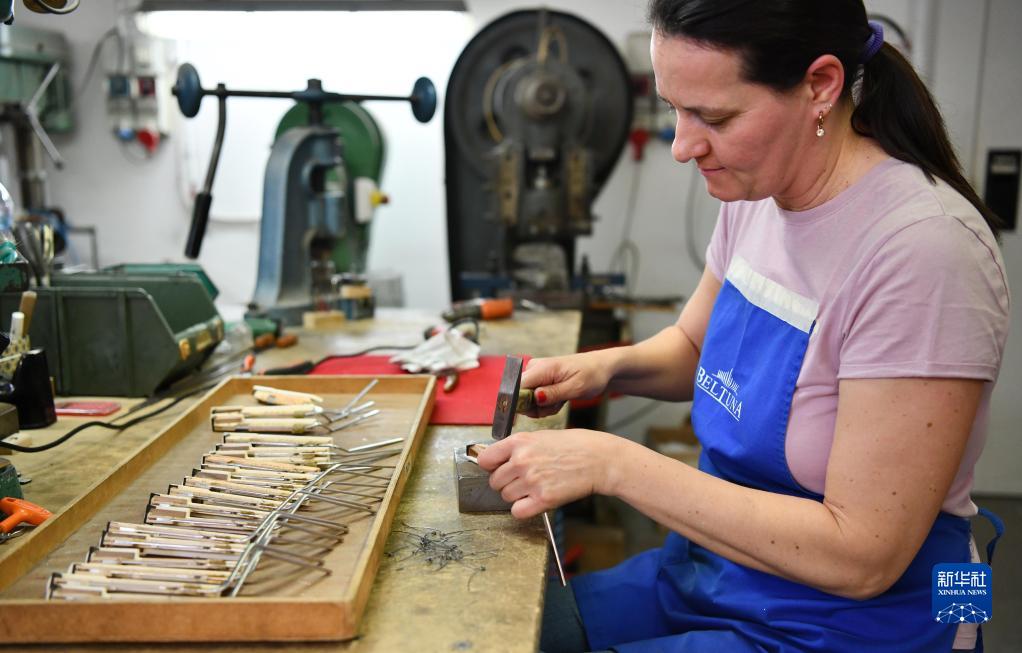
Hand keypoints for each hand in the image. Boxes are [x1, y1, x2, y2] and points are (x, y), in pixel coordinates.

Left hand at [476, 429, 619, 518]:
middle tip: (524, 479)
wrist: (599, 459)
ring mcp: (532, 480)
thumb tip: (498, 460)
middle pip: (495, 482)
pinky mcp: (544, 499)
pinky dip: (524, 509)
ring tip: (535, 486)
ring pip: (506, 497)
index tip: (498, 468)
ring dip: (517, 495)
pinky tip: (536, 500)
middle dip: (507, 482)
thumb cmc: (575, 445)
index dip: (492, 466)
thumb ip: (518, 448)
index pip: (485, 459)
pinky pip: (518, 511)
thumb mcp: (541, 437)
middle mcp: (522, 460)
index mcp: (519, 441)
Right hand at [520, 353, 613, 417]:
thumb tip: (534, 397)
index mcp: (541, 368)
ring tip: (561, 400)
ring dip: (544, 407)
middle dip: (537, 408)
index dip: (518, 404)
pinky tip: (559, 399)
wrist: (600, 367)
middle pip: (520, 396)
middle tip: (557, 405)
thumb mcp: (576, 387)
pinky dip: (547, 404)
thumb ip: (554, 393)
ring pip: (528, 400)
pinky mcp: (539, 380)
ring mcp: (535, 374)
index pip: (515, 388)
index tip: (533, 414)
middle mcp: (534, 369)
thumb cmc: (591, 374)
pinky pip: (535, 399)